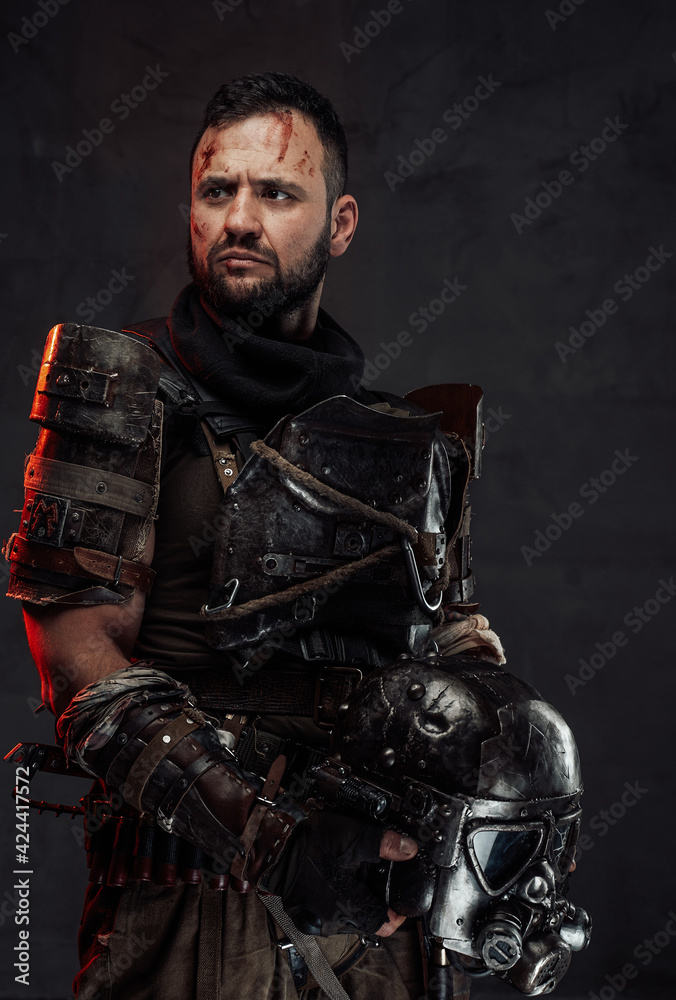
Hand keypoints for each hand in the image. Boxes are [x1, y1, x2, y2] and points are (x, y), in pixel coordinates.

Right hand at [262, 811, 418, 937]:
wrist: (271, 844)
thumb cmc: (306, 841)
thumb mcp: (349, 835)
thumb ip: (381, 843)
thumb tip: (408, 849)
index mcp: (344, 904)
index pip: (383, 924)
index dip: (395, 913)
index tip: (399, 901)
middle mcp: (330, 920)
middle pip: (366, 923)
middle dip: (375, 905)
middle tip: (377, 883)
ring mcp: (315, 921)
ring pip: (347, 921)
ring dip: (356, 905)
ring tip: (355, 880)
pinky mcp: (303, 917)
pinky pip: (329, 918)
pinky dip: (337, 905)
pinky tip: (336, 884)